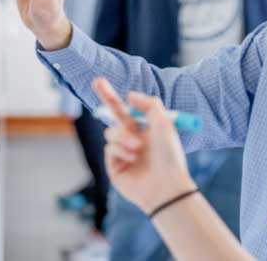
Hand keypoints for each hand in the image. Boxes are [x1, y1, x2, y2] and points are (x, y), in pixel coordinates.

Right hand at [93, 78, 195, 214]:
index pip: (127, 111)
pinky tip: (133, 159)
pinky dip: (121, 150)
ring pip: (111, 133)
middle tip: (97, 81)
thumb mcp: (164, 123)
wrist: (166, 185)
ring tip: (138, 148)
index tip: (100, 81)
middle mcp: (133, 141)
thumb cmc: (169, 154)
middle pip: (113, 117)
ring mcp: (122, 154)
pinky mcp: (114, 167)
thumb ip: (148, 104)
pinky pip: (110, 148)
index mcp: (146, 131)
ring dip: (124, 136)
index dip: (114, 97)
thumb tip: (129, 95)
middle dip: (106, 97)